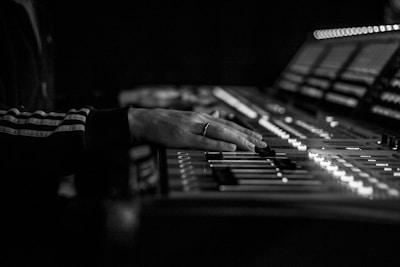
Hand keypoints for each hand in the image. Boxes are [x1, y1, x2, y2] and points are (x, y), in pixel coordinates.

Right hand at [128, 108, 266, 150]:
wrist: (146, 120)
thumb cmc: (165, 121)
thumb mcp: (187, 117)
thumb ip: (203, 118)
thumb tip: (217, 115)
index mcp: (201, 117)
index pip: (228, 124)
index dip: (244, 131)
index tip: (258, 137)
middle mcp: (200, 119)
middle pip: (229, 128)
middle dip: (247, 136)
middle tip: (262, 144)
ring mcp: (192, 127)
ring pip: (221, 133)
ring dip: (238, 140)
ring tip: (252, 147)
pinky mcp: (184, 136)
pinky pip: (205, 141)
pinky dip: (220, 144)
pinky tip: (231, 148)